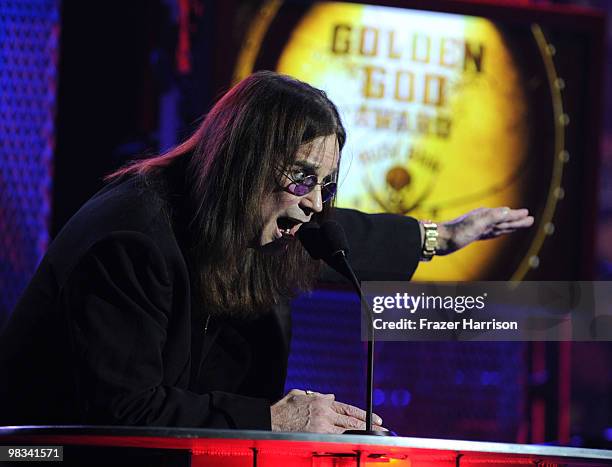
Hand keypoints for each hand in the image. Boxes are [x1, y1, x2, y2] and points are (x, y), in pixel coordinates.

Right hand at [270, 389, 384, 432]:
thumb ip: (317, 396)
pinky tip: (357, 443)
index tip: (374, 418)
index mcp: (321, 401)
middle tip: (381, 427)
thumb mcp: (300, 394)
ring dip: (362, 433)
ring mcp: (321, 425)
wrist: (269, 419)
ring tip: (375, 436)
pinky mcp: (316, 436)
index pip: (347, 408)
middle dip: (368, 423)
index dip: (362, 414)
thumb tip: (330, 397)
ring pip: (346, 430)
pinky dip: (347, 441)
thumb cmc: (282, 409)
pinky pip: (335, 439)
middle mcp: (324, 412)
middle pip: (351, 419)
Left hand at [432, 207, 533, 255]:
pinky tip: (498, 232)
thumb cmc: (458, 231)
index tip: (528, 214)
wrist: (440, 239)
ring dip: (509, 226)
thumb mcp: (478, 223)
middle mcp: (482, 220)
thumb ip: (494, 216)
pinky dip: (497, 232)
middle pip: (504, 221)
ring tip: (519, 224)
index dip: (517, 216)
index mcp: (485, 215)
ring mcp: (477, 228)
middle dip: (517, 220)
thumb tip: (509, 210)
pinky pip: (489, 233)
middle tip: (530, 219)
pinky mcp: (472, 235)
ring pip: (498, 227)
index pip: (506, 216)